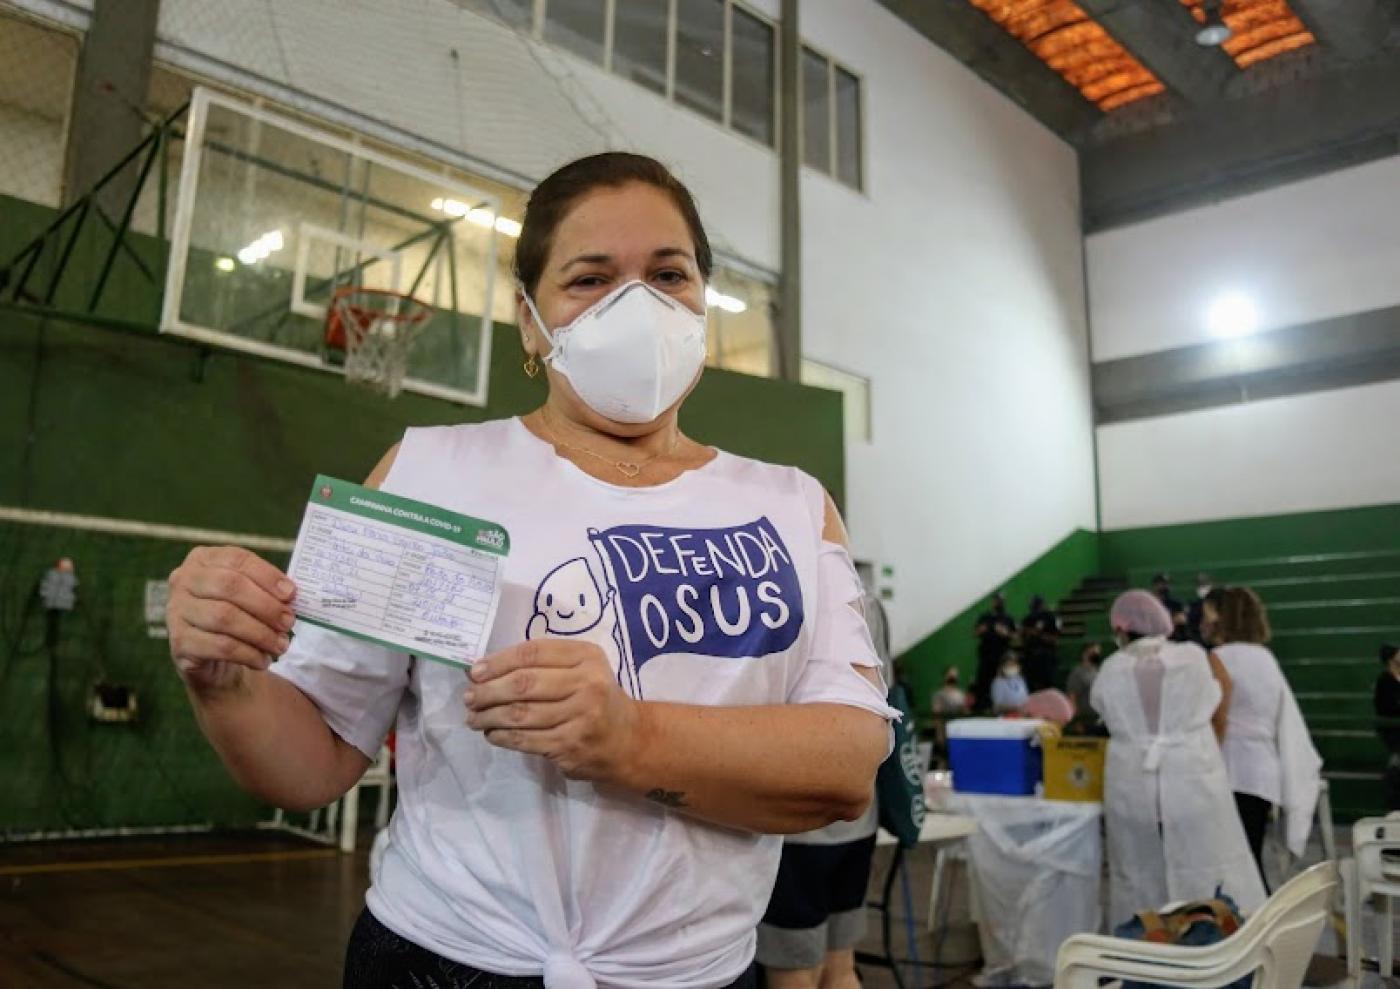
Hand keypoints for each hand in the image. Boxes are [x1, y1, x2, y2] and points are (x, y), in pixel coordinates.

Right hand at [167, 546, 296, 691]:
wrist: (212, 656)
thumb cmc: (237, 614)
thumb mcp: (250, 594)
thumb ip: (268, 589)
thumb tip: (289, 595)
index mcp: (203, 559)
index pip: (237, 560)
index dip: (268, 576)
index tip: (291, 594)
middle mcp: (183, 580)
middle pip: (229, 586)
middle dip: (266, 606)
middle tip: (288, 622)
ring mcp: (177, 611)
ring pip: (224, 618)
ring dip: (260, 633)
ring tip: (281, 645)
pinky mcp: (179, 642)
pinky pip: (219, 646)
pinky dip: (248, 654)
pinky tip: (262, 660)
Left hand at [465, 639, 639, 783]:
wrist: (629, 740)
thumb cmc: (595, 697)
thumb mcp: (581, 669)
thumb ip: (543, 664)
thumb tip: (485, 670)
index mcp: (587, 656)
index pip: (533, 653)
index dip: (498, 661)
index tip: (474, 672)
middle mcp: (587, 684)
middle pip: (524, 684)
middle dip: (488, 691)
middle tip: (468, 698)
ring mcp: (581, 717)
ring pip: (520, 714)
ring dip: (489, 716)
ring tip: (473, 718)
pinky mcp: (571, 745)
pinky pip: (526, 739)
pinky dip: (502, 737)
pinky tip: (491, 734)